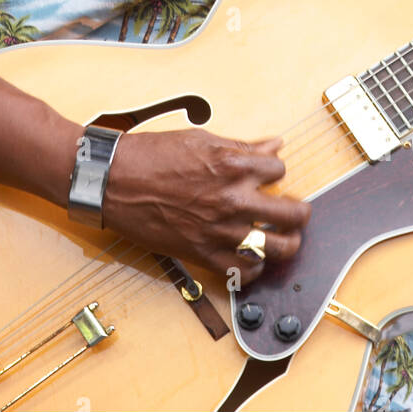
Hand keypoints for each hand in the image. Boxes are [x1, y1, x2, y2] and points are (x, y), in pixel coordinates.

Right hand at [102, 128, 310, 284]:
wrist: (113, 181)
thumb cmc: (151, 156)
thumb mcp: (200, 140)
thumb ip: (242, 146)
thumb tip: (273, 144)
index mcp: (232, 164)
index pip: (279, 169)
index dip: (275, 171)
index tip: (269, 176)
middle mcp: (232, 198)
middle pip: (292, 213)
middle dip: (299, 211)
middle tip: (296, 212)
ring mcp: (219, 229)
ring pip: (278, 247)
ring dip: (287, 243)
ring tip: (284, 238)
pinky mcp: (203, 253)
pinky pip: (245, 270)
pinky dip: (255, 267)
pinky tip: (253, 258)